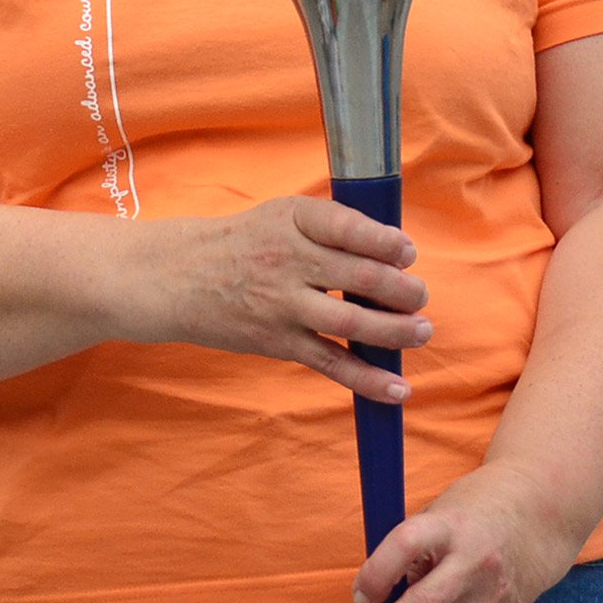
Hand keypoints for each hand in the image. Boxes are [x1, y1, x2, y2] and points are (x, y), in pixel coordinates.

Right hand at [128, 196, 429, 402]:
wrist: (180, 276)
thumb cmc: (244, 241)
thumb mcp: (282, 215)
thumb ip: (332, 226)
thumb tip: (395, 251)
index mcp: (293, 219)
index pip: (346, 227)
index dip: (383, 241)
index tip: (408, 251)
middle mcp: (288, 260)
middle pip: (356, 276)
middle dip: (400, 289)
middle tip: (421, 296)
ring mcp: (283, 304)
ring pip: (350, 321)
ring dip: (394, 330)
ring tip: (422, 331)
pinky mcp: (278, 341)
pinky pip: (330, 362)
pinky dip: (367, 378)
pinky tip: (398, 387)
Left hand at [345, 464, 580, 602]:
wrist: (538, 517)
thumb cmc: (475, 510)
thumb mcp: (441, 513)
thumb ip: (415, 551)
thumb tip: (382, 593)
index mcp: (452, 525)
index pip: (407, 544)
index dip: (377, 571)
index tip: (359, 595)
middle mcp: (474, 563)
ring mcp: (491, 599)